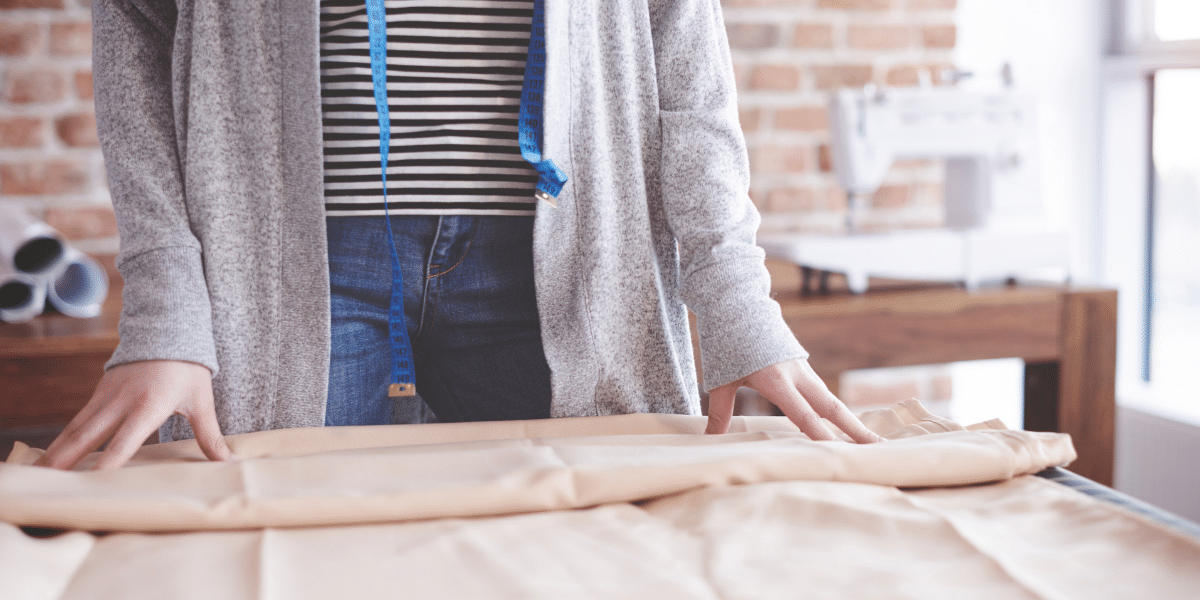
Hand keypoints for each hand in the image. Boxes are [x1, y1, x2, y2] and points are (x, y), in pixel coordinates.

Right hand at [34, 360, 233, 469]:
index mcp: (148, 406)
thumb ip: (210, 436)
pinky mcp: (100, 391)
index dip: (107, 463)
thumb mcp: (202, 401)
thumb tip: (229, 463)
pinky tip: (54, 454)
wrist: (169, 328)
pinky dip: (64, 437)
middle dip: (64, 459)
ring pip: (76, 427)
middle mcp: (121, 402)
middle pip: (86, 435)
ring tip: (39, 473)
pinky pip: (79, 418)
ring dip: (57, 450)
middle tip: (45, 482)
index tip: (93, 483)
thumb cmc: (188, 368)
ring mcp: (106, 395)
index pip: (124, 441)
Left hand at [705, 358, 883, 442]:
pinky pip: (822, 393)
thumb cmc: (729, 343)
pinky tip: (847, 424)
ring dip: (850, 420)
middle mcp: (796, 375)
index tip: (837, 452)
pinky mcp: (803, 368)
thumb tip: (710, 438)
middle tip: (877, 446)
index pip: (803, 415)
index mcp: (777, 380)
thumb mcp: (721, 378)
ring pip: (830, 399)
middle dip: (854, 428)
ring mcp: (803, 370)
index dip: (820, 435)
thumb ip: (720, 410)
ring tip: (871, 441)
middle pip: (831, 407)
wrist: (740, 306)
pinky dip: (836, 410)